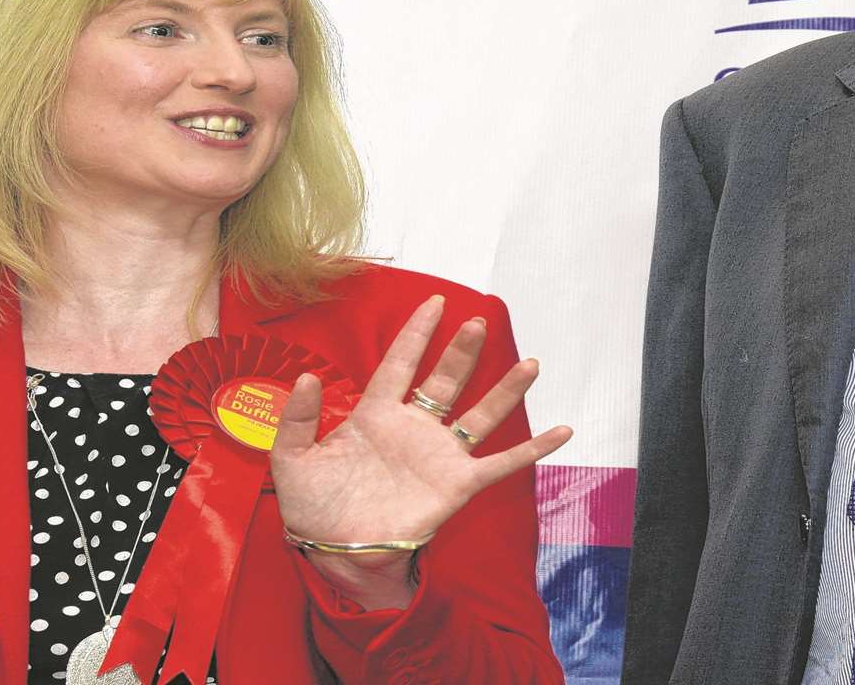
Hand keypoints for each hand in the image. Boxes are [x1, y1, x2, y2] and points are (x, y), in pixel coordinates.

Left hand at [269, 295, 572, 607]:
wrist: (336, 552)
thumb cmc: (314, 507)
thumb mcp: (292, 459)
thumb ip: (298, 418)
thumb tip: (307, 376)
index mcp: (376, 416)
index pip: (400, 364)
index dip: (417, 334)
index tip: (434, 302)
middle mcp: (414, 429)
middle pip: (445, 381)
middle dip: (462, 351)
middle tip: (478, 322)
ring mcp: (440, 455)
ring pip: (480, 415)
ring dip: (505, 391)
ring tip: (530, 365)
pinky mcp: (458, 484)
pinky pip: (503, 463)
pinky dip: (534, 448)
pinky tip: (562, 431)